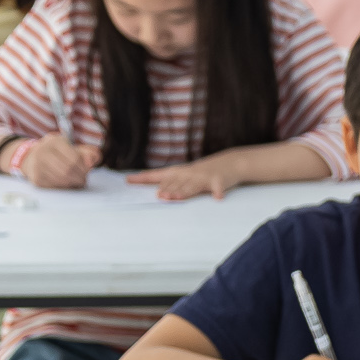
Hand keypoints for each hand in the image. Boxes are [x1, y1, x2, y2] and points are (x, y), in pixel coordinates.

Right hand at [10, 133, 96, 188]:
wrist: (31, 158)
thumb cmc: (57, 153)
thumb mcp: (72, 148)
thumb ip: (88, 153)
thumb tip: (92, 161)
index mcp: (55, 141)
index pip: (74, 158)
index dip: (83, 168)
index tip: (86, 171)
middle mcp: (43, 151)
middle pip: (68, 170)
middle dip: (80, 177)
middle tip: (83, 180)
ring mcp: (37, 165)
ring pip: (62, 179)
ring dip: (73, 183)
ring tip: (76, 182)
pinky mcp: (36, 178)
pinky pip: (55, 186)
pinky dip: (64, 187)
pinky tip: (66, 183)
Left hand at [129, 159, 247, 199]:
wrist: (230, 163)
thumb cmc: (204, 172)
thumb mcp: (186, 174)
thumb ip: (172, 182)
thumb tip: (156, 192)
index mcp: (178, 172)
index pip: (157, 175)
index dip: (143, 178)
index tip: (128, 180)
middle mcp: (189, 173)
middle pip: (175, 183)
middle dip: (167, 190)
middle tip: (159, 196)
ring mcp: (204, 177)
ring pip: (192, 186)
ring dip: (184, 191)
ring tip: (177, 197)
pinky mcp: (219, 181)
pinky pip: (218, 188)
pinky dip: (218, 192)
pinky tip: (218, 197)